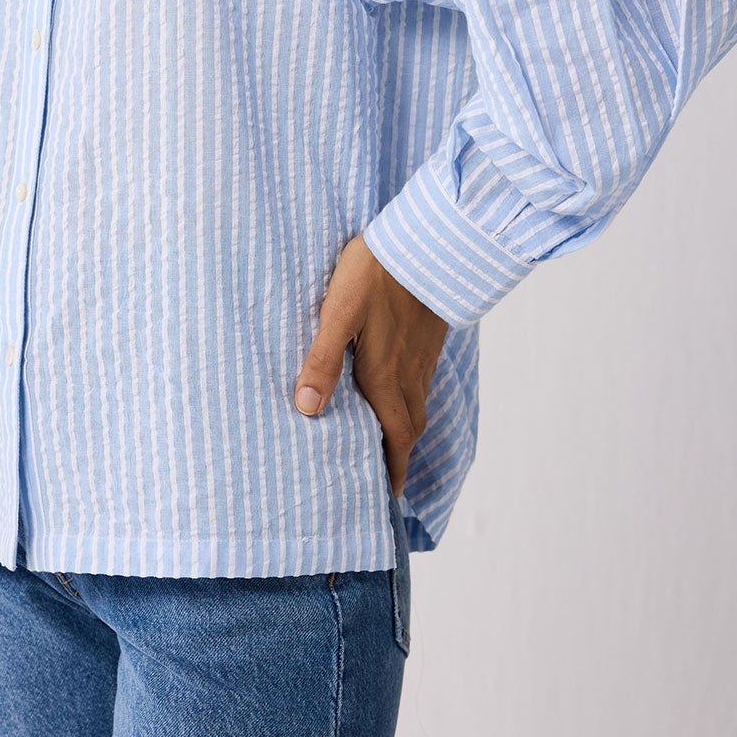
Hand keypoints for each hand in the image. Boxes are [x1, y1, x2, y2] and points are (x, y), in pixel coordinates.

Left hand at [293, 234, 450, 496]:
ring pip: (417, 404)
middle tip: (385, 476)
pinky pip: (422, 381)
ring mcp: (423, 356)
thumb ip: (322, 360)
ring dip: (405, 428)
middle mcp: (409, 375)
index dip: (392, 469)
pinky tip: (397, 389)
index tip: (388, 496)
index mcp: (385, 377)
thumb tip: (306, 409)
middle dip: (399, 455)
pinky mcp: (430, 337)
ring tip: (389, 439)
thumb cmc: (376, 274)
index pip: (395, 438)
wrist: (427, 240)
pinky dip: (411, 399)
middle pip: (409, 427)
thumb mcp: (338, 314)